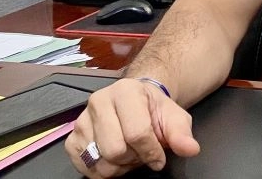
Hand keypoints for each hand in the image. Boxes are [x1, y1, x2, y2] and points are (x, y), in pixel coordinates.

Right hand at [65, 78, 200, 177]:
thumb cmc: (153, 110)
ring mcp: (82, 120)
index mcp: (126, 91)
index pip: (136, 133)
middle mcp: (99, 101)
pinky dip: (101, 170)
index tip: (159, 158)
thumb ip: (181, 133)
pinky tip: (113, 158)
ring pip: (99, 161)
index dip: (151, 152)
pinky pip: (83, 165)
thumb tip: (190, 148)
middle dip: (133, 158)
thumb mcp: (173, 117)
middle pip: (115, 150)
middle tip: (141, 153)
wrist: (136, 103)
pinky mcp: (72, 137)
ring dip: (118, 166)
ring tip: (129, 153)